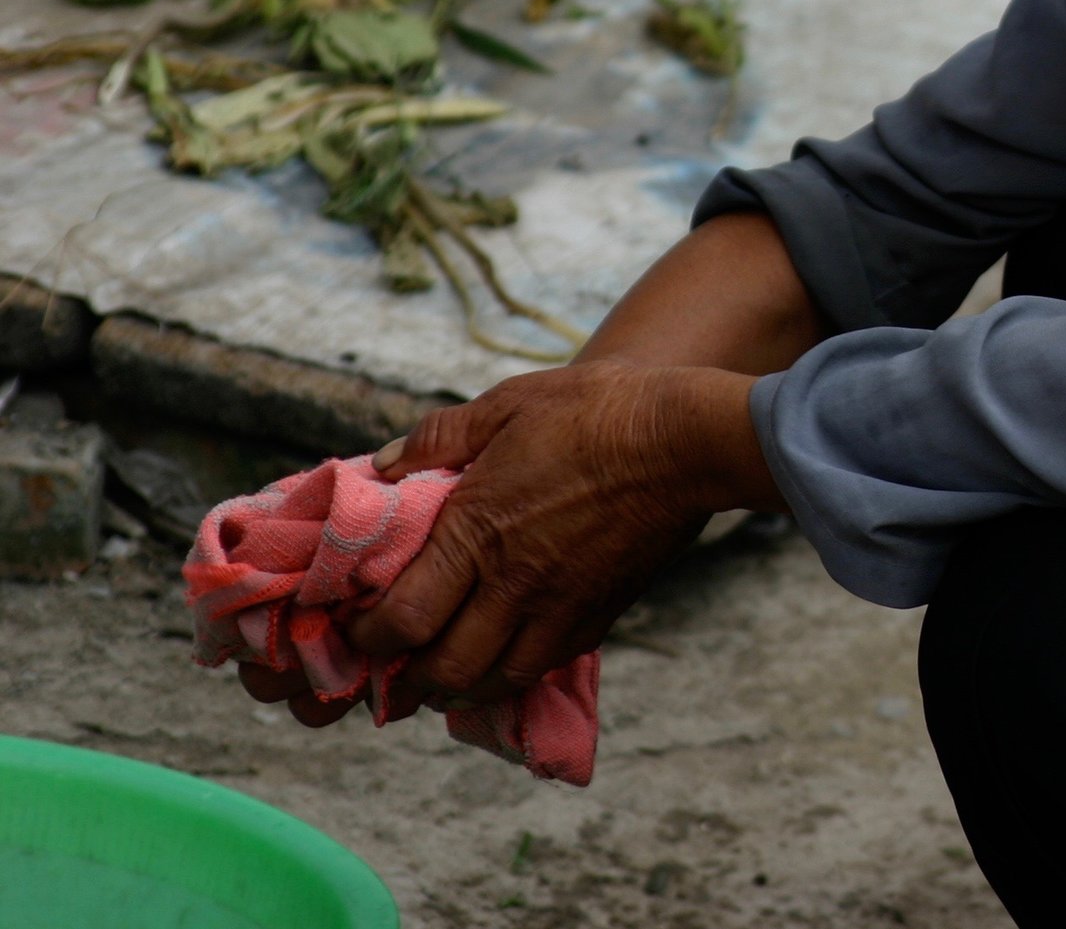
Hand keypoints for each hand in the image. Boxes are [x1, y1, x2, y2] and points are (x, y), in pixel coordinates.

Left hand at [338, 361, 777, 706]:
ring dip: (458, 686)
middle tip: (390, 661)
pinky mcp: (600, 613)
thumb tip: (385, 465)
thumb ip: (439, 437)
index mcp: (478, 533)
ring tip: (441, 670)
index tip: (355, 626)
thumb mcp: (509, 403)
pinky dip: (511, 674)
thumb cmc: (597, 411)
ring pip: (496, 681)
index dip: (367, 637)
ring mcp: (562, 606)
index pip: (403, 619)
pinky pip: (545, 666)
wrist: (687, 440)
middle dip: (406, 677)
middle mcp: (515, 584)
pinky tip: (502, 656)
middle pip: (444, 669)